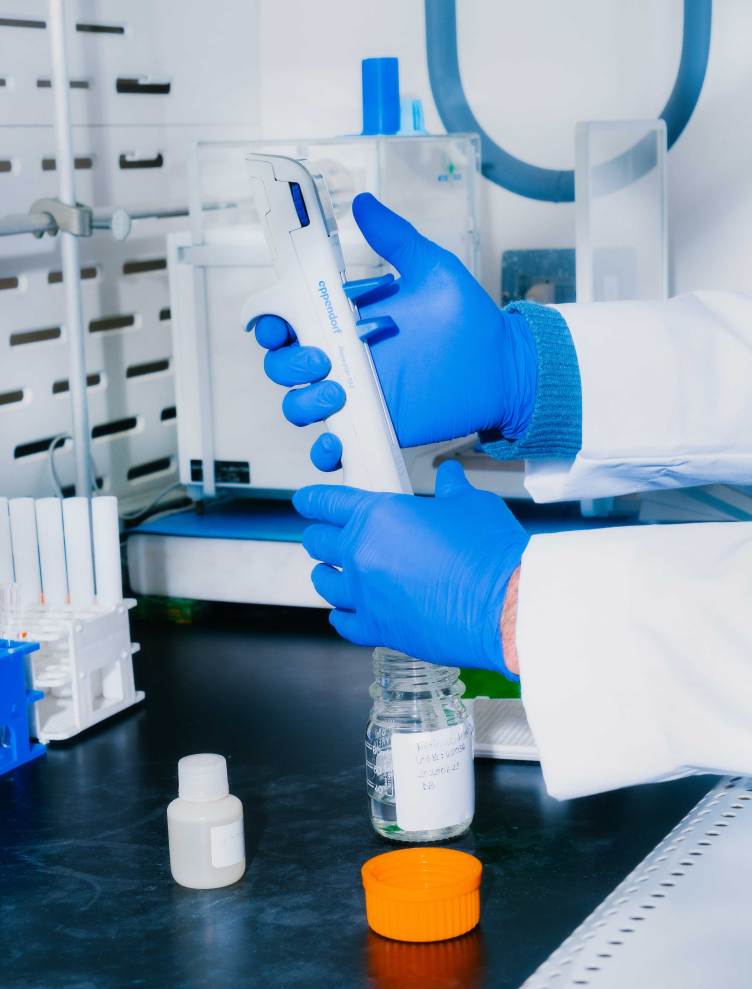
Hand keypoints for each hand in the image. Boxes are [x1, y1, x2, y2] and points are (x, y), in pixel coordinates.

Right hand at [250, 193, 536, 471]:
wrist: (503, 367)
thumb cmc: (468, 318)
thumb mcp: (432, 270)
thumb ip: (395, 240)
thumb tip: (362, 202)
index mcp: (344, 320)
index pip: (288, 322)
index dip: (270, 324)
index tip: (276, 323)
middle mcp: (342, 359)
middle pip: (283, 367)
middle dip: (286, 364)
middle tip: (322, 359)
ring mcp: (355, 397)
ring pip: (299, 407)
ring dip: (303, 404)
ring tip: (337, 393)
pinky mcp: (374, 429)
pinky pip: (336, 448)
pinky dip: (326, 452)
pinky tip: (337, 444)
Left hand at [294, 461, 528, 677]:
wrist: (504, 604)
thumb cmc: (489, 553)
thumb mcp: (471, 504)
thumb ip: (451, 489)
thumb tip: (450, 476)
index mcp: (378, 515)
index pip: (326, 502)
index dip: (311, 499)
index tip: (306, 501)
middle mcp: (362, 553)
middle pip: (318, 541)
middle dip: (320, 535)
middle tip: (326, 534)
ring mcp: (365, 594)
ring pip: (324, 582)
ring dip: (327, 573)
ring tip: (333, 570)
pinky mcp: (378, 628)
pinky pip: (343, 622)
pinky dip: (342, 615)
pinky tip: (345, 611)